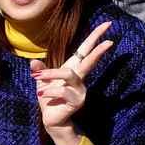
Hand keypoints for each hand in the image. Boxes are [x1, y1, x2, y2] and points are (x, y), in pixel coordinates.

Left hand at [31, 21, 113, 144]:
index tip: (107, 24)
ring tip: (38, 79)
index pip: (86, 50)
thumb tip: (34, 63)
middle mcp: (79, 79)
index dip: (95, 37)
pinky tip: (43, 95)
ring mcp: (80, 90)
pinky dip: (49, 91)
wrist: (51, 119)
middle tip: (110, 42)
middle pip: (89, 61)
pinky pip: (61, 91)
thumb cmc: (48, 98)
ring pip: (69, 74)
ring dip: (52, 74)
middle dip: (98, 51)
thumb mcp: (42, 82)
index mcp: (73, 69)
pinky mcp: (76, 101)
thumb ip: (39, 71)